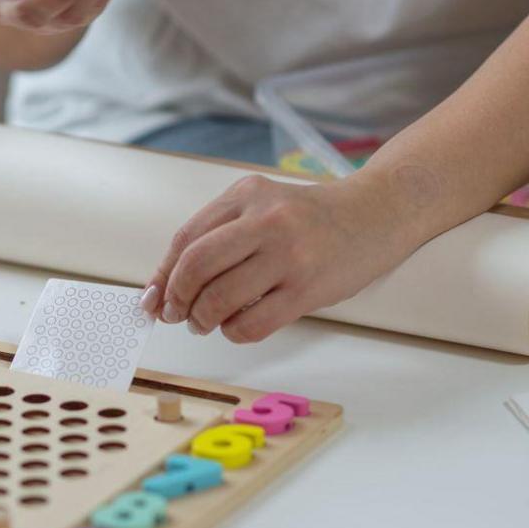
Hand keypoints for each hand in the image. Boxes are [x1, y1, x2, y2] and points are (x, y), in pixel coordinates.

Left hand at [142, 175, 418, 342]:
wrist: (376, 215)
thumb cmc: (309, 219)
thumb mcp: (261, 208)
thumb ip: (216, 238)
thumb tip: (163, 287)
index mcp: (247, 195)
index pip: (187, 239)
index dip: (163, 275)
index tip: (153, 299)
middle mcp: (266, 221)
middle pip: (196, 266)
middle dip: (177, 298)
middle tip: (177, 314)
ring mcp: (289, 255)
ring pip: (220, 298)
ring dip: (203, 319)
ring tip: (206, 323)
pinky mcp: (307, 288)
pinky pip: (253, 323)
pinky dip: (234, 332)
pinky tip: (236, 326)